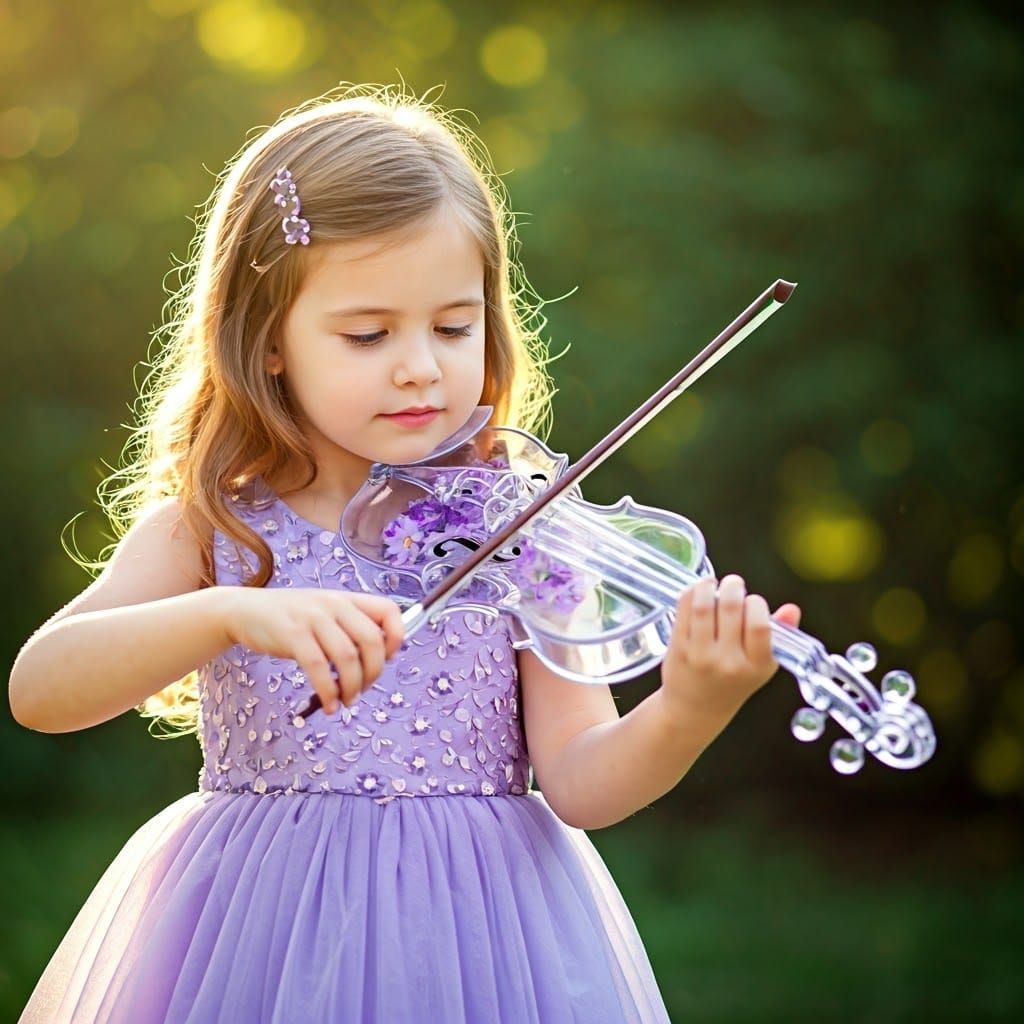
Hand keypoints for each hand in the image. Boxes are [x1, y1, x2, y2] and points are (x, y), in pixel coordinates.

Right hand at [219, 588, 404, 711]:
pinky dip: (328, 691)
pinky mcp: (293, 634)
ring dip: (352, 687)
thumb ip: (350, 629)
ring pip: (347, 658)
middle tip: (362, 690)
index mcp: (347, 599)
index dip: (396, 637)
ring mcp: (313, 618)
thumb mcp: (325, 614)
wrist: (244, 610)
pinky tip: (328, 704)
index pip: (389, 610)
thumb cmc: (291, 618)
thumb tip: (377, 659)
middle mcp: (334, 604)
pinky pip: (318, 668)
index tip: (387, 659)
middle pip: (372, 641)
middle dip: (373, 673)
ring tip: (345, 701)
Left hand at [660, 574, 801, 720]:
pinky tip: (697, 592)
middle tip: (733, 584)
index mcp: (757, 666)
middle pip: (731, 608)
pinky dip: (690, 594)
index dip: (756, 604)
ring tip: (712, 583)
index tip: (752, 601)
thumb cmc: (731, 682)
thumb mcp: (761, 665)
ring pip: (704, 606)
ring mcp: (701, 656)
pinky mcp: (678, 649)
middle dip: (733, 586)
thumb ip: (779, 636)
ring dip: (709, 586)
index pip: (760, 625)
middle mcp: (729, 662)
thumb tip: (791, 610)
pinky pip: (683, 611)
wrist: (695, 709)